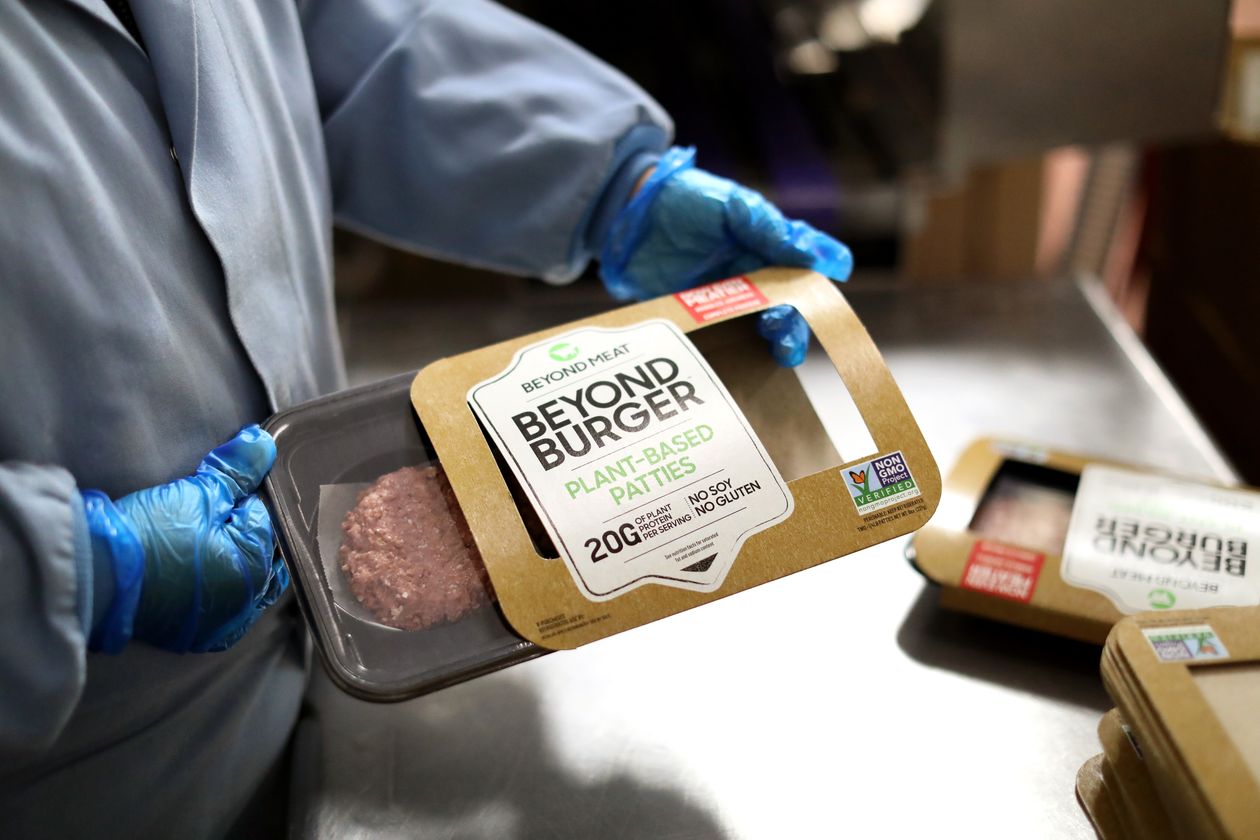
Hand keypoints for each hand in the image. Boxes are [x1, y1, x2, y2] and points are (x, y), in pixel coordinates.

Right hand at [83, 425, 287, 653]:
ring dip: (238, 561)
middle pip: (264, 556)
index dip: (251, 500)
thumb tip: (262, 444)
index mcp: (257, 568)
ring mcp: (222, 624)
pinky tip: (207, 571)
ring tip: (210, 539)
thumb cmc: (149, 536)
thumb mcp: (197, 494)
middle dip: (249, 532)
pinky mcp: (196, 635)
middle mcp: (247, 604)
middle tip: (220, 513)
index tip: (232, 489)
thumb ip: (236, 470)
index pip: (270, 521)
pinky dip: (221, 587)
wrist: (94, 578)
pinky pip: (224, 608)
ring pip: (247, 584)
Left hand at [599, 147, 851, 366]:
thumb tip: (813, 256)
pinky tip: (740, 365)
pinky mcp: (694, 317)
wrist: (631, 215)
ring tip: (778, 353)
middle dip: (792, 328)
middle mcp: (749, 278)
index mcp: (765, 249)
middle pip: (782, 310)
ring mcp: (722, 300)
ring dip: (769, 344)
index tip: (821, 311)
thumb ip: (768, 230)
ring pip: (755, 329)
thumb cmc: (688, 199)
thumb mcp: (732, 206)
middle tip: (789, 342)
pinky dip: (731, 354)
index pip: (801, 276)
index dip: (815, 295)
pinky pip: (717, 340)